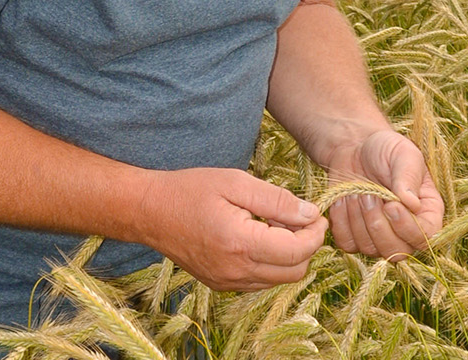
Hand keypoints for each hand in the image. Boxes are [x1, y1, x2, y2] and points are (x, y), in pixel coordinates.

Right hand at [140, 168, 326, 290]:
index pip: (298, 251)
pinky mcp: (221, 284)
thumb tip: (310, 214)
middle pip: (295, 271)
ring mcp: (227, 282)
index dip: (315, 233)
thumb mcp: (235, 182)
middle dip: (306, 245)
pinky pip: (260, 281)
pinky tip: (259, 237)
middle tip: (296, 217)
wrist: (150, 211)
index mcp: (241, 244)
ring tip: (274, 225)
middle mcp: (235, 271)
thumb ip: (276, 200)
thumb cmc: (190, 190)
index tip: (317, 214)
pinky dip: (270, 263)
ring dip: (289, 255)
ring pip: (279, 279)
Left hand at [324, 129, 443, 259]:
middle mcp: (406, 230)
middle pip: (397, 251)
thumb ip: (408, 177)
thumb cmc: (385, 149)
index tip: (391, 205)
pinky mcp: (355, 236)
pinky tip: (343, 199)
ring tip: (356, 191)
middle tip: (368, 194)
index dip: (408, 228)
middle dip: (378, 224)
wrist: (355, 147)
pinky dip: (341, 221)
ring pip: (370, 249)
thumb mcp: (402, 154)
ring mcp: (379, 237)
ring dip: (358, 219)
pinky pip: (347, 243)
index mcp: (427, 211)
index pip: (425, 237)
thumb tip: (412, 205)